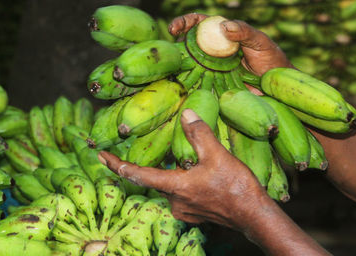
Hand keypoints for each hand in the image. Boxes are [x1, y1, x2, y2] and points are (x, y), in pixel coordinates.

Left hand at [98, 109, 270, 230]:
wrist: (255, 216)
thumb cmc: (237, 187)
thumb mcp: (218, 155)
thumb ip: (199, 134)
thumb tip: (185, 113)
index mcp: (174, 187)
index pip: (136, 174)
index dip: (116, 164)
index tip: (100, 155)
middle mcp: (174, 202)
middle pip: (153, 179)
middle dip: (150, 163)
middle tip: (145, 146)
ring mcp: (183, 210)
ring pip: (168, 185)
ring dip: (170, 171)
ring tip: (180, 157)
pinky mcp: (194, 213)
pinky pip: (181, 193)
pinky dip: (182, 180)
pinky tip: (194, 171)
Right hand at [169, 13, 293, 76]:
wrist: (276, 86)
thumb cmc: (272, 60)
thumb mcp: (261, 41)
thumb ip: (244, 32)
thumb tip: (223, 27)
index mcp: (222, 33)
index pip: (199, 23)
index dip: (185, 22)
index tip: (175, 28)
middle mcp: (213, 48)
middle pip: (188, 41)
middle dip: (175, 43)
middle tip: (170, 48)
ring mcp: (210, 66)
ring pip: (189, 62)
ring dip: (178, 64)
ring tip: (172, 66)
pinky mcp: (212, 83)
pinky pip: (196, 81)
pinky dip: (187, 82)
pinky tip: (180, 83)